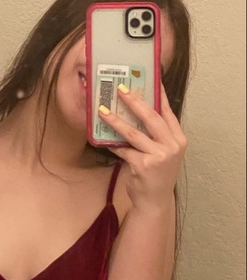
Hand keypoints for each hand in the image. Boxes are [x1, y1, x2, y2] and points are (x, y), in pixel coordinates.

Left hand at [98, 83, 186, 211]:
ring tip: (102, 111)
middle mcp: (172, 146)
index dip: (159, 95)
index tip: (151, 79)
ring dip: (115, 121)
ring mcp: (158, 156)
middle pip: (151, 117)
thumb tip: (135, 111)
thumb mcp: (162, 152)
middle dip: (134, 101)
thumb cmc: (156, 173)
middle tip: (120, 89)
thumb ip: (155, 135)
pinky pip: (123, 150)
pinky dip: (112, 144)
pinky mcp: (143, 166)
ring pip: (133, 133)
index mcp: (178, 139)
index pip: (168, 112)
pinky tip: (102, 139)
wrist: (154, 200)